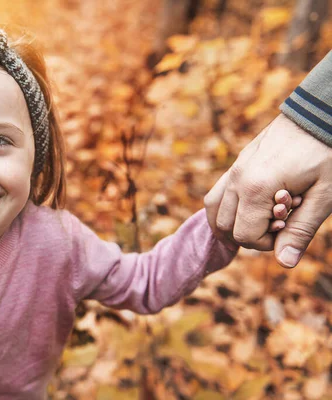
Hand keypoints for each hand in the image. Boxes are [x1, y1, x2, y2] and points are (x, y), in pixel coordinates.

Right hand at [204, 114, 331, 267]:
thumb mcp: (324, 195)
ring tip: (257, 222)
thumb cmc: (327, 153)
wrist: (321, 113)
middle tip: (278, 223)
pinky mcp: (238, 162)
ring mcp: (234, 169)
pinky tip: (246, 208)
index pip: (244, 235)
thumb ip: (300, 229)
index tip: (288, 227)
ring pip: (213, 208)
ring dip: (230, 223)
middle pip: (224, 226)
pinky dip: (225, 207)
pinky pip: (217, 192)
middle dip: (249, 233)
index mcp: (256, 188)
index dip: (266, 242)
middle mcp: (238, 179)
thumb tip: (284, 262)